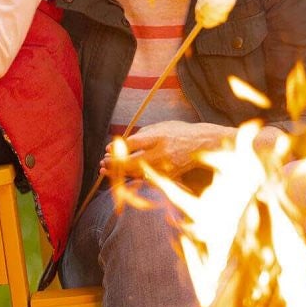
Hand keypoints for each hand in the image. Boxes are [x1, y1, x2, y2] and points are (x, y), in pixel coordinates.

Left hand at [100, 121, 223, 179]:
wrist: (202, 144)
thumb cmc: (177, 132)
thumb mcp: (160, 127)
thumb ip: (140, 136)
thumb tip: (118, 145)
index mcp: (160, 138)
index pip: (134, 144)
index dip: (118, 148)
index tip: (107, 150)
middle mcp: (163, 154)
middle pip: (134, 162)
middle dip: (115, 164)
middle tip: (103, 162)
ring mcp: (166, 168)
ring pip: (138, 174)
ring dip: (120, 173)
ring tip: (105, 170)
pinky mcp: (168, 177)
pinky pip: (146, 179)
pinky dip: (132, 177)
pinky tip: (121, 174)